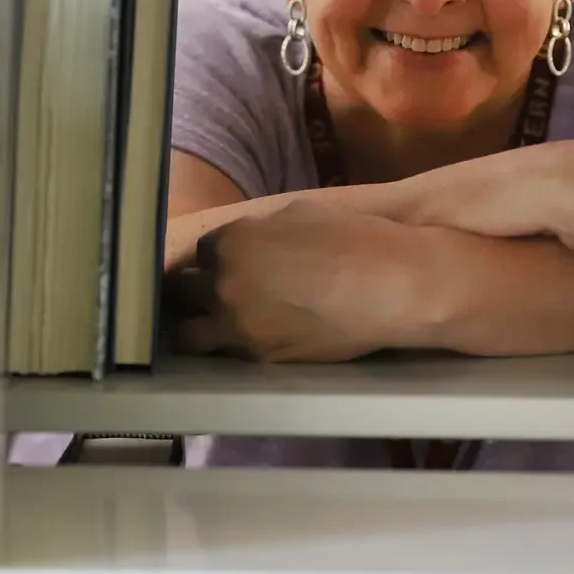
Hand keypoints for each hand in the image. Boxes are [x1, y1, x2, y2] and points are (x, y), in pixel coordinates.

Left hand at [170, 201, 425, 361]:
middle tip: (209, 293)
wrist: (389, 287)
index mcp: (229, 242)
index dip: (216, 256)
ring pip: (189, 334)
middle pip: (184, 292)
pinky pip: (227, 354)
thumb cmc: (351, 238)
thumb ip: (258, 231)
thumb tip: (247, 242)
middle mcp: (223, 286)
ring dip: (197, 326)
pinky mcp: (261, 359)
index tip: (227, 262)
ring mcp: (238, 327)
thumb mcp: (295, 214)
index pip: (201, 252)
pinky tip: (247, 337)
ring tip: (212, 324)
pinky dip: (230, 346)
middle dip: (196, 290)